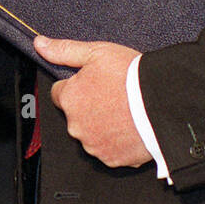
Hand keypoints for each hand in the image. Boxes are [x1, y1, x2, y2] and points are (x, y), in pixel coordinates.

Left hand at [34, 36, 149, 167]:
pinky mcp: (112, 159)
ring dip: (101, 124)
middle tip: (112, 95)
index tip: (94, 83)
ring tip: (123, 111)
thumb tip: (40, 44)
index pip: (60, 93)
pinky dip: (116, 141)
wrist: (164, 103)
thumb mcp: (96, 52)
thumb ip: (64, 50)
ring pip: (91, 133)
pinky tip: (129, 127)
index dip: (77, 86)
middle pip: (76, 115)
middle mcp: (77, 126)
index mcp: (70, 99)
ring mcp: (94, 145)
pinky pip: (109, 149)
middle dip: (88, 106)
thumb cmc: (132, 77)